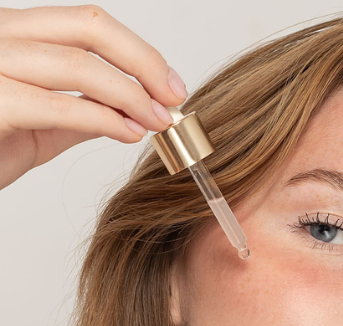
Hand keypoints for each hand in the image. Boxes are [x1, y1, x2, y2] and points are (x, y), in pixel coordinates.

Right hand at [0, 4, 186, 189]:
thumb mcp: (36, 126)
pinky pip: (59, 106)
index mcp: (11, 32)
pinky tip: (129, 133)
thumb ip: (76, 111)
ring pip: (77, 64)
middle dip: (143, 63)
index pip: (85, 23)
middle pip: (87, 27)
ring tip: (157, 122)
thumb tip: (124, 111)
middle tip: (174, 97)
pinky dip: (103, 119)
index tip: (169, 84)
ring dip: (130, 95)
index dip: (136, 51)